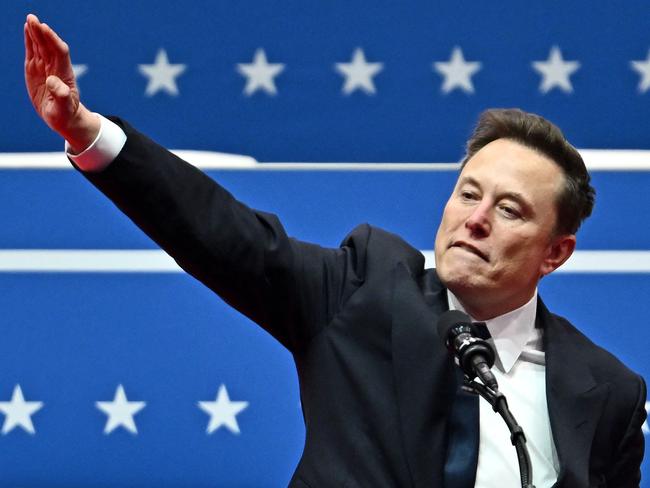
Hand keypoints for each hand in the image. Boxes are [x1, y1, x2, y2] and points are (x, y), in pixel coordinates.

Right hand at [24, 14, 98, 152]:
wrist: (62, 117)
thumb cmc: (65, 114)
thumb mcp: (63, 108)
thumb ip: (61, 95)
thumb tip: (53, 80)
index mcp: (64, 75)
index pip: (60, 53)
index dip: (53, 40)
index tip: (45, 29)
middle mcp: (55, 68)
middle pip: (49, 46)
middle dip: (42, 32)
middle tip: (33, 19)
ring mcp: (45, 67)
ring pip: (41, 46)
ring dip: (36, 33)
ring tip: (30, 19)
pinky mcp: (36, 69)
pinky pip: (33, 52)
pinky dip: (30, 40)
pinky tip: (27, 29)